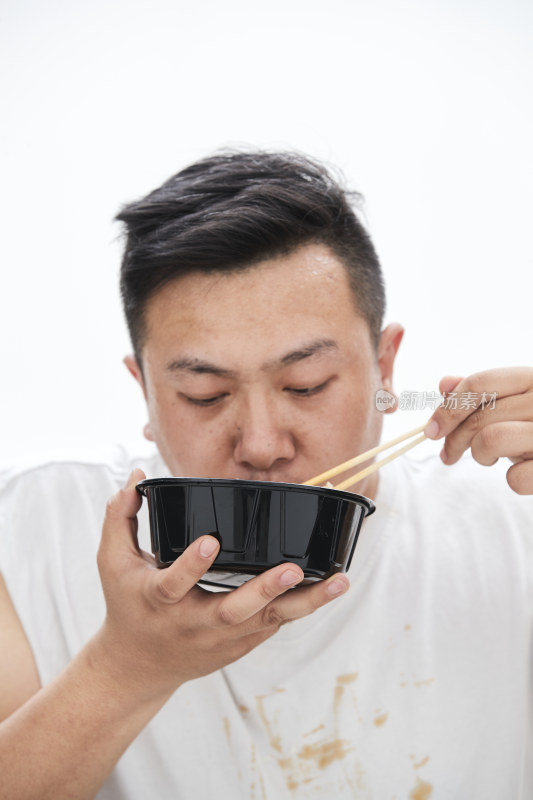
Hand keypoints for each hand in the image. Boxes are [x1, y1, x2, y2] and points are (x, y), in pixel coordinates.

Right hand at [94, 469, 348, 702]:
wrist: (136, 667)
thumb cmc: (127, 605)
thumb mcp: (113, 563)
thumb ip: (120, 518)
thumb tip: (136, 477)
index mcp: (158, 602)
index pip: (174, 585)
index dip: (192, 566)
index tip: (210, 541)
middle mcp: (192, 624)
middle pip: (230, 611)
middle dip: (262, 591)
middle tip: (291, 568)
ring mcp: (219, 639)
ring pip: (266, 623)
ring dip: (305, 604)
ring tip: (339, 581)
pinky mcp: (239, 646)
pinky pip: (274, 626)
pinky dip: (301, 608)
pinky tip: (330, 588)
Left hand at [424, 367, 532, 494]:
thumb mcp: (517, 403)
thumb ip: (483, 394)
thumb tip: (444, 384)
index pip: (480, 383)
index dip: (449, 408)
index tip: (431, 430)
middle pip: (480, 417)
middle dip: (454, 440)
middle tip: (447, 455)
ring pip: (491, 441)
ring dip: (480, 456)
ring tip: (488, 458)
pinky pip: (515, 478)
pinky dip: (513, 480)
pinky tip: (523, 472)